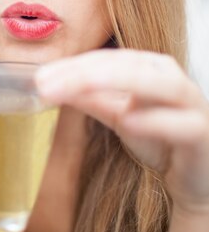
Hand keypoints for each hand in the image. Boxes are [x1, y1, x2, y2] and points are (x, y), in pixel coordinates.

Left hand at [36, 49, 208, 213]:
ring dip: (118, 82)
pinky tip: (129, 119)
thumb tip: (49, 85)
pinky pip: (182, 124)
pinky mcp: (201, 132)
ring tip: (80, 87)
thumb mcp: (117, 114)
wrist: (197, 172)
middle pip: (128, 65)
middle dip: (85, 72)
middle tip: (46, 84)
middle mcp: (170, 77)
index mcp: (148, 66)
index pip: (106, 59)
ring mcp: (190, 103)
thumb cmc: (159, 136)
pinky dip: (156, 120)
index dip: (71, 66)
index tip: (39, 78)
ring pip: (160, 84)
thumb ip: (89, 98)